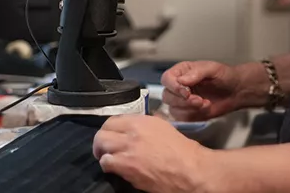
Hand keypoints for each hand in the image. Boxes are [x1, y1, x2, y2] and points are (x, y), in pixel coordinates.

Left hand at [93, 114, 211, 192]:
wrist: (188, 168)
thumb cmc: (181, 150)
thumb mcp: (163, 128)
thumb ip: (146, 126)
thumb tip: (136, 128)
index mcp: (142, 121)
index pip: (113, 119)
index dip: (110, 128)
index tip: (112, 135)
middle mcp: (133, 131)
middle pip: (103, 132)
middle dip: (101, 141)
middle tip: (105, 148)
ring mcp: (128, 149)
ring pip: (101, 146)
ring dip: (103, 153)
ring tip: (109, 158)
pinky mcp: (126, 166)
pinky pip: (106, 163)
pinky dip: (107, 165)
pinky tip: (115, 168)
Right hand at [161, 60, 242, 121]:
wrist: (235, 91)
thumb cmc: (224, 76)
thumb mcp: (212, 69)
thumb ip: (197, 73)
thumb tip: (181, 80)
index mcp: (182, 71)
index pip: (166, 79)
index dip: (173, 87)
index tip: (187, 92)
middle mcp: (179, 86)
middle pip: (167, 96)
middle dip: (183, 101)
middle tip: (199, 100)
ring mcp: (182, 100)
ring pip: (172, 109)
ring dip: (189, 109)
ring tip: (205, 103)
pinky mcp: (188, 113)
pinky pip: (181, 118)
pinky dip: (193, 115)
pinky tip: (205, 108)